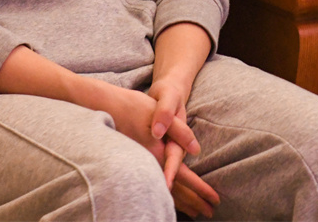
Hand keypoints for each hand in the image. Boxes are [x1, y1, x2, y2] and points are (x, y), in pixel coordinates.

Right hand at [86, 80, 217, 216]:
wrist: (103, 106)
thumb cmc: (134, 106)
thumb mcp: (159, 113)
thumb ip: (180, 132)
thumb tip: (197, 150)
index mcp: (156, 154)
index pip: (183, 177)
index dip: (200, 190)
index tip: (214, 200)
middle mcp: (147, 165)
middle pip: (175, 190)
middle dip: (194, 201)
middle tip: (210, 212)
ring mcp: (140, 167)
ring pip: (164, 191)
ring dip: (182, 201)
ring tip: (197, 212)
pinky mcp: (134, 165)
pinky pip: (154, 186)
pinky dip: (167, 196)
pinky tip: (172, 200)